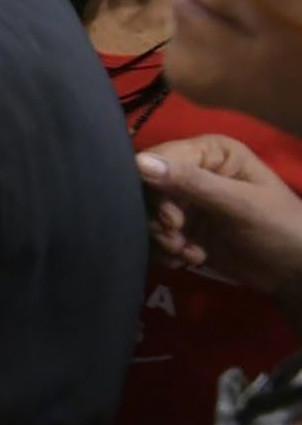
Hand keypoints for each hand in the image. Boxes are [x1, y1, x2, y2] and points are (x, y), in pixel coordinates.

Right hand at [137, 135, 301, 301]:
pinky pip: (154, 233)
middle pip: (148, 187)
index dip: (154, 187)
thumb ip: (192, 182)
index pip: (158, 158)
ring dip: (162, 237)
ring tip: (188, 253)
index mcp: (210, 152)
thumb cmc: (280, 227)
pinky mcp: (184, 227)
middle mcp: (193, 170)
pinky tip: (189, 259)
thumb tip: (138, 161)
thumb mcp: (239, 204)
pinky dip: (165, 249)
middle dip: (159, 218)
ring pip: (148, 213)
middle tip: (178, 239)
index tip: (173, 220)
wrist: (296, 273)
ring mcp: (187, 200)